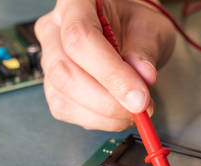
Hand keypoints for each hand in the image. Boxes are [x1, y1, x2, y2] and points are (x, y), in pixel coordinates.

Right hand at [35, 0, 174, 130]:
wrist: (127, 33)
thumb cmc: (134, 25)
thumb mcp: (150, 29)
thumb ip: (145, 52)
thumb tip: (144, 77)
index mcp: (75, 4)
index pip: (80, 39)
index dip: (110, 74)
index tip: (138, 98)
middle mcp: (54, 31)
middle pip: (64, 72)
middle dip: (107, 101)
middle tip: (140, 108)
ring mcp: (50, 61)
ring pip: (63, 98)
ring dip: (104, 115)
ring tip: (134, 111)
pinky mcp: (54, 88)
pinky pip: (68, 112)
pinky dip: (98, 120)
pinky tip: (118, 113)